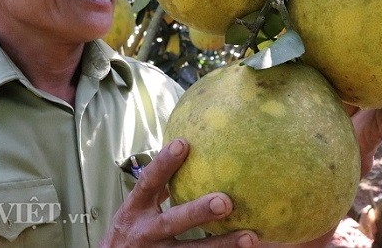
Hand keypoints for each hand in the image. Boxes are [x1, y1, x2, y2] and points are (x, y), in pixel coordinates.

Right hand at [101, 138, 258, 246]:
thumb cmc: (132, 230)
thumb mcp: (137, 208)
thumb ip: (157, 187)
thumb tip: (185, 150)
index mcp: (134, 209)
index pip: (148, 182)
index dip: (164, 163)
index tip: (184, 143)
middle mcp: (144, 232)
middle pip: (172, 221)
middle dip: (198, 212)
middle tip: (225, 202)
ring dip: (221, 244)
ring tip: (250, 237)